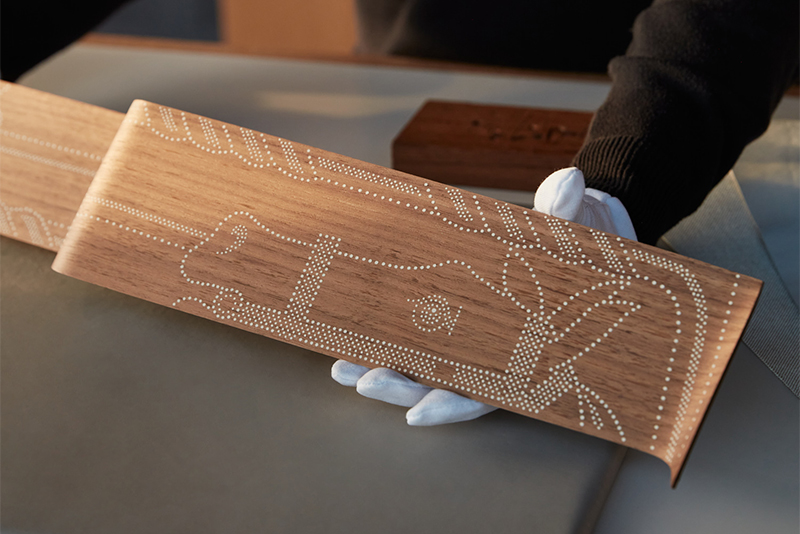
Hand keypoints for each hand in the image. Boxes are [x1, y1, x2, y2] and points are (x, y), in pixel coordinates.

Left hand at [331, 167, 635, 424]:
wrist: (578, 224)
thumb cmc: (579, 236)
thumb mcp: (574, 224)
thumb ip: (564, 209)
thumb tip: (570, 180)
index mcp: (527, 346)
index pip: (488, 390)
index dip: (453, 405)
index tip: (418, 414)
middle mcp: (495, 350)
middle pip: (443, 387)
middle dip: (402, 389)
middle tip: (365, 381)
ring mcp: (471, 337)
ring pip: (423, 371)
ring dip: (382, 374)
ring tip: (341, 371)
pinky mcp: (454, 317)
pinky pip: (415, 340)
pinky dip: (382, 345)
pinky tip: (347, 347)